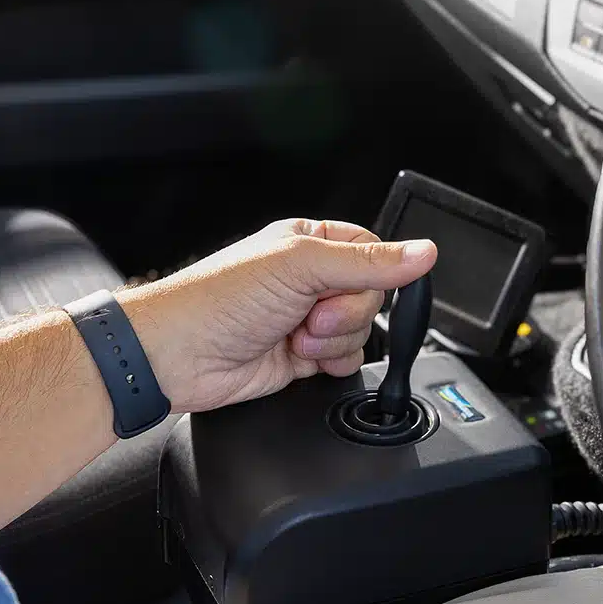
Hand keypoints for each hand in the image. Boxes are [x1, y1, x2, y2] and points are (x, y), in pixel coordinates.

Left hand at [116, 219, 436, 413]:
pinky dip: (333, 361)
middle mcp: (310, 279)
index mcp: (310, 242)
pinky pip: (346, 358)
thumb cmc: (218, 300)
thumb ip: (369, 263)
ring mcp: (307, 318)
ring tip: (295, 335)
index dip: (374, 274)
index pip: (374, 253)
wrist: (178, 356)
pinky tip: (306, 357)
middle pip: (371, 296)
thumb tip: (424, 252)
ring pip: (360, 330)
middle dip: (346, 312)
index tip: (350, 285)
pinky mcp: (304, 355)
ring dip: (334, 339)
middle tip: (310, 313)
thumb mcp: (301, 266)